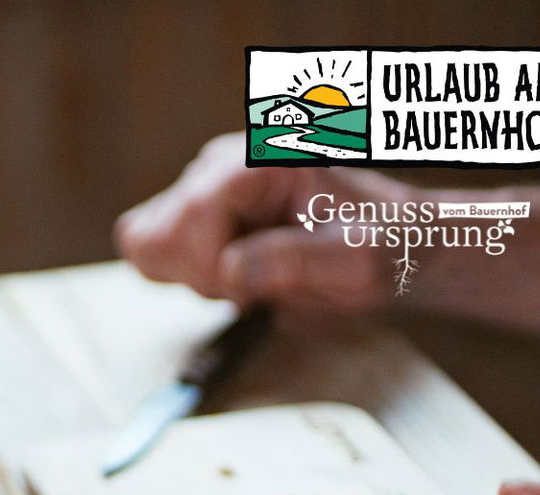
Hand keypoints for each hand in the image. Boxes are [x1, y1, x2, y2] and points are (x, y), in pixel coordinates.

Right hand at [115, 133, 402, 309]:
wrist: (393, 243)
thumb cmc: (383, 247)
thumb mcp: (357, 261)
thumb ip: (296, 262)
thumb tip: (230, 270)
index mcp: (266, 160)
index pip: (192, 212)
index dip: (212, 265)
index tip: (253, 289)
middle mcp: (224, 161)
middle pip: (158, 231)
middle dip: (199, 273)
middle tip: (253, 282)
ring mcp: (204, 183)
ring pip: (146, 240)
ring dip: (190, 275)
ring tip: (245, 275)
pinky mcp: (195, 208)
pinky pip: (148, 245)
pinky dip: (181, 272)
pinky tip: (228, 272)